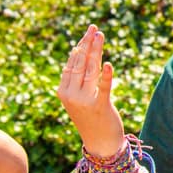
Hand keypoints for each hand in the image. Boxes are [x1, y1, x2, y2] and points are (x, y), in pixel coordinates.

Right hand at [57, 25, 126, 155]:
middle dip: (88, 44)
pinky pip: (103, 87)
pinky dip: (106, 75)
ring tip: (100, 35)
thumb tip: (80, 52)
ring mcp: (83, 101)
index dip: (81, 47)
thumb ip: (79, 78)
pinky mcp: (99, 107)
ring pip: (90, 70)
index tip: (88, 33)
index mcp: (64, 91)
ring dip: (96, 51)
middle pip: (81, 64)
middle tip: (94, 28)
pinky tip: (108, 64)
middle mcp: (71, 95)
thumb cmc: (92, 118)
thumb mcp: (80, 97)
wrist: (100, 144)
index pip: (73, 64)